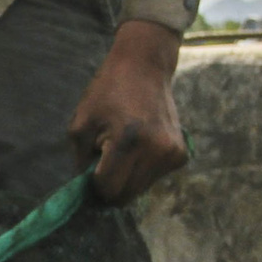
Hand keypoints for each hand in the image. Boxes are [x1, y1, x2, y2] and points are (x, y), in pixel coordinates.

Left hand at [68, 19, 188, 202]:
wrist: (144, 66)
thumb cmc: (107, 91)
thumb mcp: (81, 122)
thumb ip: (80, 160)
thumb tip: (85, 189)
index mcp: (128, 141)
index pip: (108, 188)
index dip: (94, 184)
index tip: (91, 169)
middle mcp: (155, 150)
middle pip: (126, 195)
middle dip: (111, 184)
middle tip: (105, 160)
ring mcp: (172, 153)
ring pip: (141, 190)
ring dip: (127, 177)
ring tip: (124, 149)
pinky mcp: (181, 154)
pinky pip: (155, 178)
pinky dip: (143, 170)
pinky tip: (140, 146)